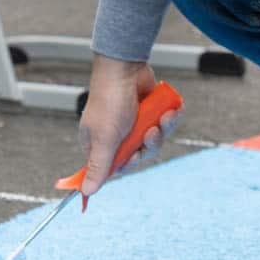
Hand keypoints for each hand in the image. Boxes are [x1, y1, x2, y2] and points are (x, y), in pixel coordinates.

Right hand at [77, 56, 182, 196]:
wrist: (126, 67)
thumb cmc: (110, 101)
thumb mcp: (105, 139)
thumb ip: (99, 166)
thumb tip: (87, 192)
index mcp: (99, 144)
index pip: (115, 168)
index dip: (129, 164)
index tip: (134, 156)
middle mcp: (116, 135)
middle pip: (139, 155)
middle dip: (149, 144)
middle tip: (150, 132)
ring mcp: (134, 123)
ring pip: (154, 140)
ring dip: (163, 130)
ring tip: (163, 117)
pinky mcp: (148, 112)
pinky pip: (164, 124)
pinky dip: (170, 118)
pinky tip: (172, 110)